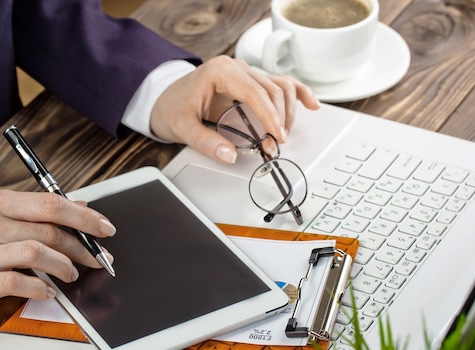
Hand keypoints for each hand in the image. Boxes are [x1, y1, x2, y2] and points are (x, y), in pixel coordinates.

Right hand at [0, 190, 115, 311]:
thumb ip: (38, 210)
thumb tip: (81, 207)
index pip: (51, 204)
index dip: (84, 217)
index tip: (105, 228)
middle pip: (49, 231)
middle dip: (82, 247)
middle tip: (97, 258)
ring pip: (37, 254)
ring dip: (64, 266)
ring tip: (72, 274)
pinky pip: (19, 282)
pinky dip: (41, 287)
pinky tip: (49, 290)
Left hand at [150, 56, 319, 162]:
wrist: (164, 100)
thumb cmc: (172, 108)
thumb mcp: (183, 128)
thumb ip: (205, 142)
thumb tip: (230, 155)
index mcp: (221, 72)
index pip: (255, 92)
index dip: (270, 116)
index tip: (276, 137)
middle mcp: (237, 68)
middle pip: (272, 89)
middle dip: (278, 119)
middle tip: (275, 145)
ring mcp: (246, 74)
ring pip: (280, 86)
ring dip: (288, 111)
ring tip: (283, 135)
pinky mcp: (250, 84)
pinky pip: (279, 84)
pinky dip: (297, 94)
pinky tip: (310, 104)